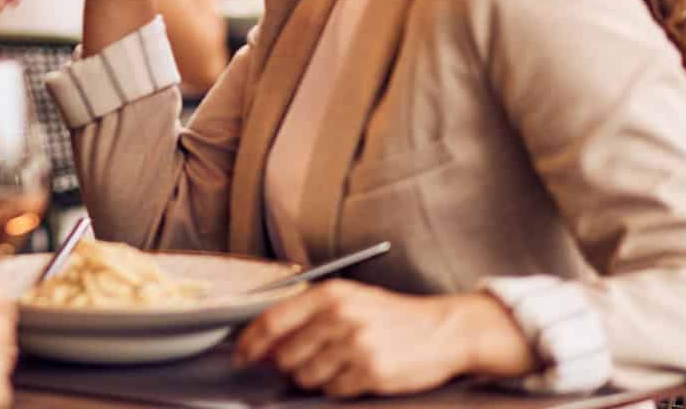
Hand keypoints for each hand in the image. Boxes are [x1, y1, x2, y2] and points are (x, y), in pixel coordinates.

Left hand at [233, 282, 529, 397]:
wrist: (444, 331)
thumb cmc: (393, 316)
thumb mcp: (350, 300)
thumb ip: (308, 315)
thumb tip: (265, 343)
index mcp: (331, 294)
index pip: (272, 321)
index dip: (250, 343)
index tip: (241, 357)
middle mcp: (340, 317)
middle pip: (285, 355)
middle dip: (287, 365)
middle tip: (305, 362)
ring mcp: (356, 346)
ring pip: (307, 376)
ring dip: (314, 377)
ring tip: (339, 365)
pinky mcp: (371, 373)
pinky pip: (333, 390)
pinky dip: (338, 387)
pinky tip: (356, 374)